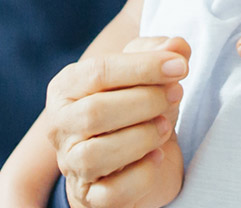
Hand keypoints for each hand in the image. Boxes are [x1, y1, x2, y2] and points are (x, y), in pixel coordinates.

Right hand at [47, 36, 189, 207]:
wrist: (136, 158)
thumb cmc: (136, 106)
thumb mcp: (146, 72)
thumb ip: (160, 52)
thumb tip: (178, 46)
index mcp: (66, 86)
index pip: (98, 71)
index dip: (142, 67)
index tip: (180, 66)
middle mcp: (60, 125)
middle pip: (94, 112)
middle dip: (144, 101)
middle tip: (177, 94)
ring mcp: (70, 164)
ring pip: (95, 156)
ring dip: (141, 138)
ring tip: (166, 127)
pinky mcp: (89, 197)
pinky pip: (111, 192)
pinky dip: (140, 174)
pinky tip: (157, 157)